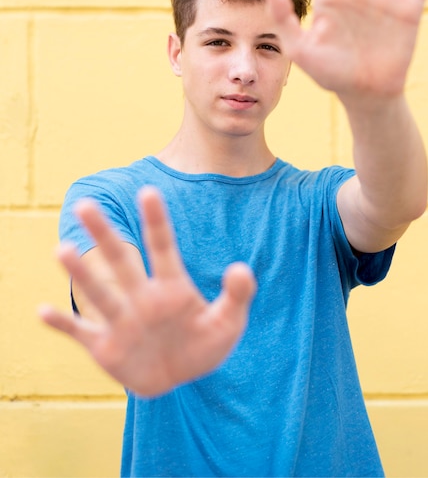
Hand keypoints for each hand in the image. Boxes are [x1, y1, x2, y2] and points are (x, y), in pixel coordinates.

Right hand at [39, 187, 255, 396]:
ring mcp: (122, 321)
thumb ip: (237, 295)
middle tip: (85, 204)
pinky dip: (63, 324)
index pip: (163, 247)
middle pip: (121, 260)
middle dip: (105, 234)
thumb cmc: (204, 344)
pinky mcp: (105, 347)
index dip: (156, 221)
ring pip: (100, 291)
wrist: (180, 378)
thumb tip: (242, 268)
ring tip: (62, 248)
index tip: (148, 190)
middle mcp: (142, 297)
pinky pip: (80, 333)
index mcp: (172, 287)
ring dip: (82, 272)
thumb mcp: (229, 322)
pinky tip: (43, 311)